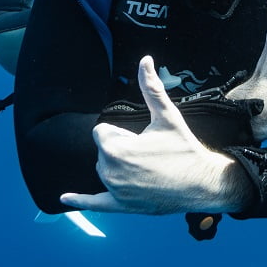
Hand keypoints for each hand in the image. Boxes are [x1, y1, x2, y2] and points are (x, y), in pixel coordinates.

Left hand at [60, 56, 251, 215]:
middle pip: (103, 150)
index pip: (101, 132)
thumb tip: (145, 61)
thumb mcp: (167, 116)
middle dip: (121, 148)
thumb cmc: (184, 149)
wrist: (202, 183)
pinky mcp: (121, 205)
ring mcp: (115, 191)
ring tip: (147, 168)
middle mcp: (110, 172)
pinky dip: (80, 200)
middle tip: (149, 154)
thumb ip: (151, 88)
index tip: (141, 139)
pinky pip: (94, 203)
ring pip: (104, 169)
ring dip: (118, 166)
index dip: (122, 132)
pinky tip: (65, 198)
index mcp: (116, 149)